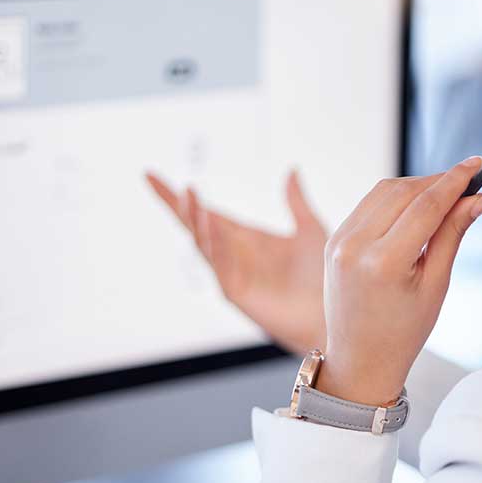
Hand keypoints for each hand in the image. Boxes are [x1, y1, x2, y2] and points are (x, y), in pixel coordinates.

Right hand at [145, 171, 326, 354]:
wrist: (331, 313)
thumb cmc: (321, 276)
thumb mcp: (310, 230)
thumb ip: (297, 202)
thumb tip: (292, 169)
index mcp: (244, 238)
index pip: (206, 212)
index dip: (179, 196)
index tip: (150, 174)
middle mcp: (232, 254)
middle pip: (194, 225)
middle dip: (177, 204)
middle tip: (157, 179)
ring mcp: (231, 274)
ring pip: (203, 243)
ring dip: (195, 219)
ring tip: (190, 193)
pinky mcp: (236, 292)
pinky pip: (220, 265)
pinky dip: (215, 243)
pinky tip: (212, 223)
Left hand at [318, 157, 481, 405]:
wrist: (361, 359)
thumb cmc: (401, 332)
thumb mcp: (436, 285)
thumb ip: (453, 234)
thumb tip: (478, 200)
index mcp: (384, 262)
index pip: (426, 205)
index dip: (455, 180)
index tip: (475, 165)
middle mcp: (355, 246)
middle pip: (404, 191)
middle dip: (437, 181)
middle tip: (466, 182)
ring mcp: (339, 241)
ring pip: (383, 191)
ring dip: (415, 186)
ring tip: (444, 195)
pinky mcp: (333, 240)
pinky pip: (367, 204)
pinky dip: (393, 198)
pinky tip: (414, 205)